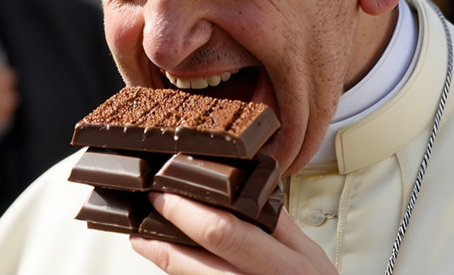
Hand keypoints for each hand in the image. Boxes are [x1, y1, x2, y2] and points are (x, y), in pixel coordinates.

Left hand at [130, 192, 337, 274]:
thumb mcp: (311, 255)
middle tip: (142, 216)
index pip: (224, 232)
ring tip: (145, 238)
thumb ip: (279, 222)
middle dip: (161, 236)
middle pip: (194, 263)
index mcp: (284, 266)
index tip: (166, 193)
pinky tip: (173, 260)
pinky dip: (181, 274)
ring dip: (164, 258)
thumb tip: (247, 187)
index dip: (186, 212)